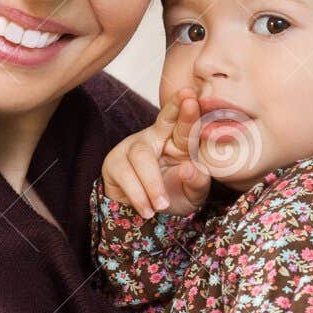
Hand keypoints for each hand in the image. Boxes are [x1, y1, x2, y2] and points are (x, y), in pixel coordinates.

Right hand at [101, 88, 209, 219]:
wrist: (147, 218)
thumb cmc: (174, 196)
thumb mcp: (193, 194)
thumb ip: (197, 182)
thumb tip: (189, 168)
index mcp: (179, 142)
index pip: (185, 124)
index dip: (188, 110)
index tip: (191, 95)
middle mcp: (156, 139)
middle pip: (163, 122)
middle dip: (174, 111)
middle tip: (189, 100)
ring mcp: (133, 149)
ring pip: (143, 155)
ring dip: (153, 183)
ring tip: (162, 206)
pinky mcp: (115, 164)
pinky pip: (126, 175)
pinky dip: (138, 195)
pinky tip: (147, 210)